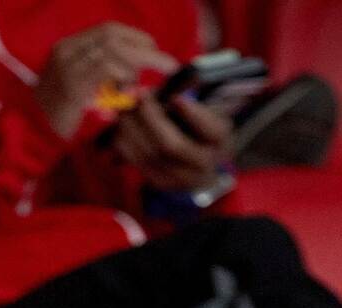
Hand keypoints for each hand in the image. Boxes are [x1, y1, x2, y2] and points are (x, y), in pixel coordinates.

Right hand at [34, 23, 174, 140]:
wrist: (31, 137)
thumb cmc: (59, 120)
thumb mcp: (81, 92)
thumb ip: (101, 78)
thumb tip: (133, 74)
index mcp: (67, 48)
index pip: (106, 30)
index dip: (133, 35)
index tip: (152, 46)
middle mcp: (66, 51)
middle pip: (111, 35)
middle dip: (142, 45)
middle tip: (164, 62)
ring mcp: (67, 66)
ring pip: (111, 49)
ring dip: (136, 62)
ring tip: (145, 81)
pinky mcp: (72, 85)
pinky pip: (105, 68)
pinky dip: (123, 76)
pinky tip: (128, 90)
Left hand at [113, 93, 232, 192]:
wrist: (196, 158)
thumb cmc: (196, 122)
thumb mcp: (201, 106)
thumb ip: (182, 97)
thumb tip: (153, 91)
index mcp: (219, 140)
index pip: (210, 130)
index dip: (192, 115)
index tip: (176, 98)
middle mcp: (202, 165)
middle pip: (173, 146)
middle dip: (152, 118)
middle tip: (139, 95)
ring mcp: (180, 179)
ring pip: (151, 155)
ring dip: (133, 128)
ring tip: (125, 106)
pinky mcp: (160, 182)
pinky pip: (138, 162)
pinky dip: (125, 142)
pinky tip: (122, 125)